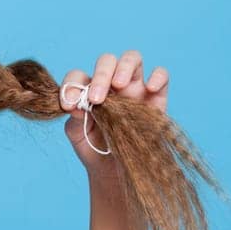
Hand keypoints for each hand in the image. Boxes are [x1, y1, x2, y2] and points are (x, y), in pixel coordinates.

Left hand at [60, 50, 169, 176]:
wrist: (115, 170)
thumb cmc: (94, 149)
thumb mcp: (78, 136)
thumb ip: (74, 119)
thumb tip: (76, 105)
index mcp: (87, 90)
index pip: (78, 76)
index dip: (71, 85)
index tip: (68, 104)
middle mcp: (110, 84)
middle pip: (107, 61)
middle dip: (101, 75)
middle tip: (96, 98)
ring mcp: (134, 88)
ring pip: (133, 58)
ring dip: (124, 67)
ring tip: (119, 85)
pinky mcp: (156, 97)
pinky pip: (162, 75)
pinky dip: (158, 76)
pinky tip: (150, 88)